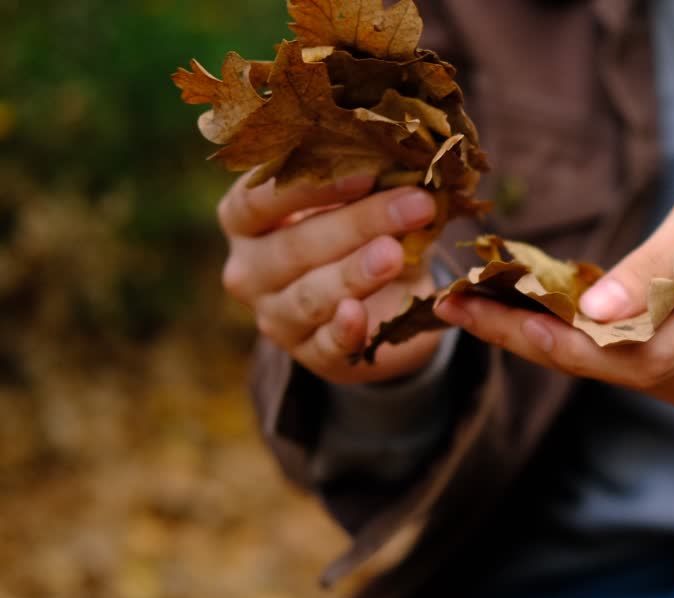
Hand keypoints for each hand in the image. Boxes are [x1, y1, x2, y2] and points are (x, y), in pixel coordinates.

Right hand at [218, 172, 445, 383]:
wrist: (381, 303)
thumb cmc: (359, 234)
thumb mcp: (358, 202)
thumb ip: (367, 182)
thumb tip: (406, 156)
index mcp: (246, 221)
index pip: (257, 200)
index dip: (309, 186)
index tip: (366, 171)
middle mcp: (250, 270)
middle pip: (295, 246)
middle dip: (358, 224)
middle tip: (415, 204)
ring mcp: (276, 316)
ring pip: (310, 296)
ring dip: (354, 273)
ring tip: (395, 253)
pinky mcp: (312, 354)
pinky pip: (326, 344)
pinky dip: (344, 330)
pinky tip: (358, 313)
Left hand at [434, 175, 673, 408]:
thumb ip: (658, 266)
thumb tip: (593, 308)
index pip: (629, 349)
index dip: (551, 335)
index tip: (482, 303)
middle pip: (603, 370)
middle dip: (523, 338)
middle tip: (453, 305)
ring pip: (604, 373)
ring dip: (537, 341)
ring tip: (474, 303)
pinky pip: (618, 369)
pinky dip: (568, 342)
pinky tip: (528, 312)